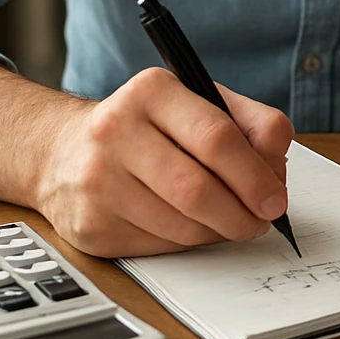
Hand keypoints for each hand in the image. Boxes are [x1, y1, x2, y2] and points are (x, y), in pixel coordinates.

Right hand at [34, 68, 294, 256]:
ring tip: (230, 222)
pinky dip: (188, 242)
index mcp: (152, 92)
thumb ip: (253, 124)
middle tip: (261, 220)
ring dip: (219, 231)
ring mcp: (97, 181)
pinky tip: (190, 225)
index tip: (276, 199)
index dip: (255, 175)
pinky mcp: (91, 225)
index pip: (216, 137)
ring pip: (182, 225)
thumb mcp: (201, 103)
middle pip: (198, 188)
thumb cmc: (148, 127)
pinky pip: (160, 246)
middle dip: (242, 213)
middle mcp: (116, 131)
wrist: (63, 150)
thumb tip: (277, 168)